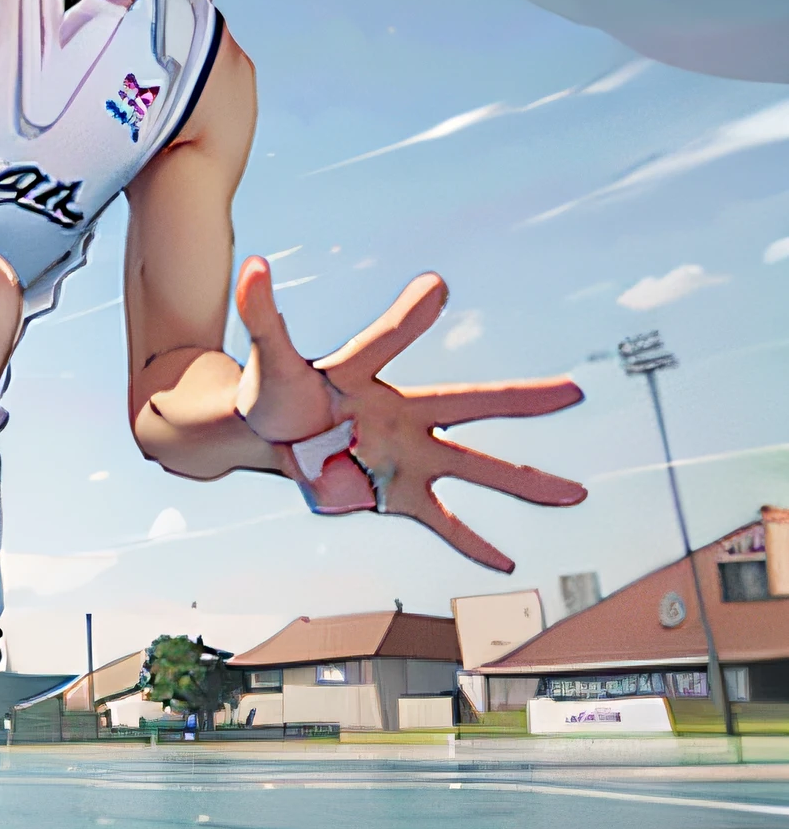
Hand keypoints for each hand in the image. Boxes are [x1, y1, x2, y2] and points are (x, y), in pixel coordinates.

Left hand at [234, 256, 584, 572]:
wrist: (270, 436)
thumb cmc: (277, 389)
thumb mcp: (270, 356)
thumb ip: (262, 313)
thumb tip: (253, 265)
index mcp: (370, 374)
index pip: (387, 341)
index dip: (408, 318)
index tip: (435, 287)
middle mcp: (402, 413)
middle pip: (469, 404)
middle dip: (522, 400)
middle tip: (575, 390)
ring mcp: (404, 456)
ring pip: (473, 469)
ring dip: (523, 483)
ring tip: (575, 493)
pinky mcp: (393, 495)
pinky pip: (440, 521)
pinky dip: (470, 542)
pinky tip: (506, 563)